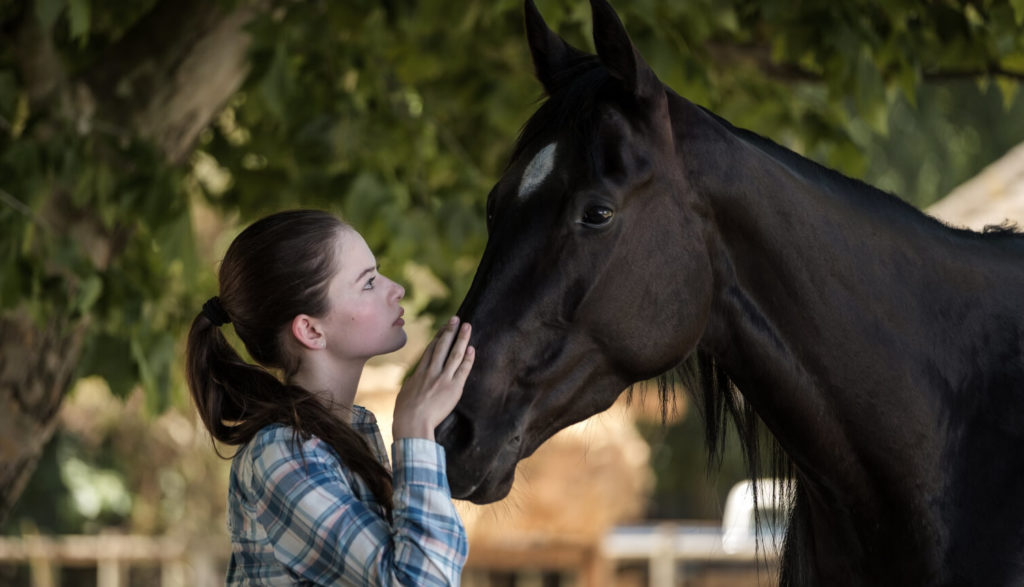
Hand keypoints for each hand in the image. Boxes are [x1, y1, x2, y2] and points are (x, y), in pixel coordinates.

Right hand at [393, 316, 474, 440]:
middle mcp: (431, 372)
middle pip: (442, 346)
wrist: (412, 423)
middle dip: (449, 331)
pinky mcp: (453, 388)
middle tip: (456, 319)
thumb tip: (415, 381)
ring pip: (454, 354)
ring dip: (461, 338)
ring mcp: (443, 378)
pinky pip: (462, 370)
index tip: (443, 328)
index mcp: (419, 372)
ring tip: (467, 326)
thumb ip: (413, 383)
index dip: (438, 337)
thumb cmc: (405, 413)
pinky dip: (468, 359)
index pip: (430, 350)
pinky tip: (471, 348)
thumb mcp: (405, 393)